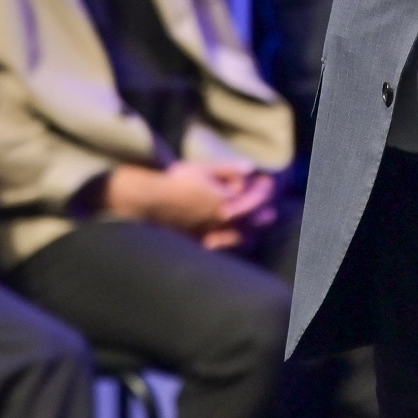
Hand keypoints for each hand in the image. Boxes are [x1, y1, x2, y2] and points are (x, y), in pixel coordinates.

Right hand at [103, 162, 276, 247]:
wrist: (150, 202)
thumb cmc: (176, 181)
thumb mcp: (203, 168)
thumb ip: (228, 169)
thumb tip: (250, 168)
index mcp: (226, 202)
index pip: (257, 198)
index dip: (265, 189)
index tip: (266, 182)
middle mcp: (223, 222)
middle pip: (255, 221)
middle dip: (264, 211)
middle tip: (266, 205)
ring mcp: (212, 235)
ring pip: (243, 238)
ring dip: (252, 229)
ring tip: (254, 223)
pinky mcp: (200, 244)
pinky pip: (223, 248)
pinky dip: (232, 243)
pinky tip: (232, 237)